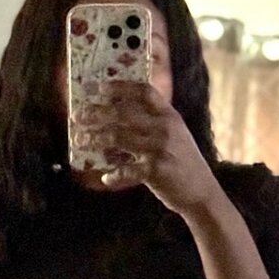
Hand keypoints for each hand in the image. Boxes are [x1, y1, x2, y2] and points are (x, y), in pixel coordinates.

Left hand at [71, 81, 219, 215]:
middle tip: (77, 115)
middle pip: (124, 113)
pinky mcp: (156, 171)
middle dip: (97, 113)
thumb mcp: (174, 135)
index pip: (144, 92)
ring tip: (79, 141)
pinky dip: (114, 174)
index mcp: (170, 115)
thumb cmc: (181, 162)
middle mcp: (165, 128)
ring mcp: (161, 149)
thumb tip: (116, 114)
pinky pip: (126, 170)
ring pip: (119, 138)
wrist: (201, 191)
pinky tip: (105, 177)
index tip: (98, 87)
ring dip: (95, 139)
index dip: (120, 87)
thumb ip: (153, 122)